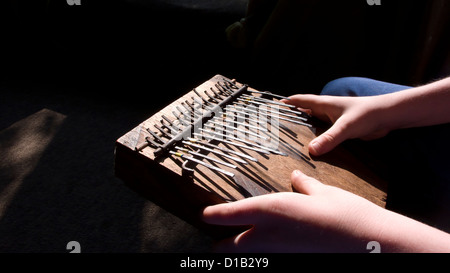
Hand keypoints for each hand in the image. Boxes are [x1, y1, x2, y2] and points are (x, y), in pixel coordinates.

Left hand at [202, 170, 386, 252]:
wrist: (371, 245)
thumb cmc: (346, 213)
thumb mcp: (323, 192)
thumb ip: (305, 185)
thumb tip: (296, 177)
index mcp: (272, 209)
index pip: (229, 215)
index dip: (213, 215)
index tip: (205, 214)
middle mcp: (270, 235)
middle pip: (230, 249)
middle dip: (220, 246)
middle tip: (216, 241)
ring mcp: (281, 253)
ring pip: (247, 258)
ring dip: (238, 253)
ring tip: (235, 247)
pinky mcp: (293, 261)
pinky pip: (268, 260)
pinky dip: (261, 256)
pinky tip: (269, 248)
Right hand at [282, 95, 392, 155]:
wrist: (388, 116)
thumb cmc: (368, 114)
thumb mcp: (346, 127)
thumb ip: (329, 138)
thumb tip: (311, 151)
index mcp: (324, 104)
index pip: (299, 100)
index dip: (285, 103)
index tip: (271, 109)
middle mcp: (326, 111)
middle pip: (303, 113)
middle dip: (291, 119)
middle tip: (276, 129)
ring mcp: (333, 120)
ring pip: (313, 125)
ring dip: (304, 131)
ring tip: (290, 142)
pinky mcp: (341, 130)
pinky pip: (324, 134)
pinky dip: (316, 140)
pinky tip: (312, 150)